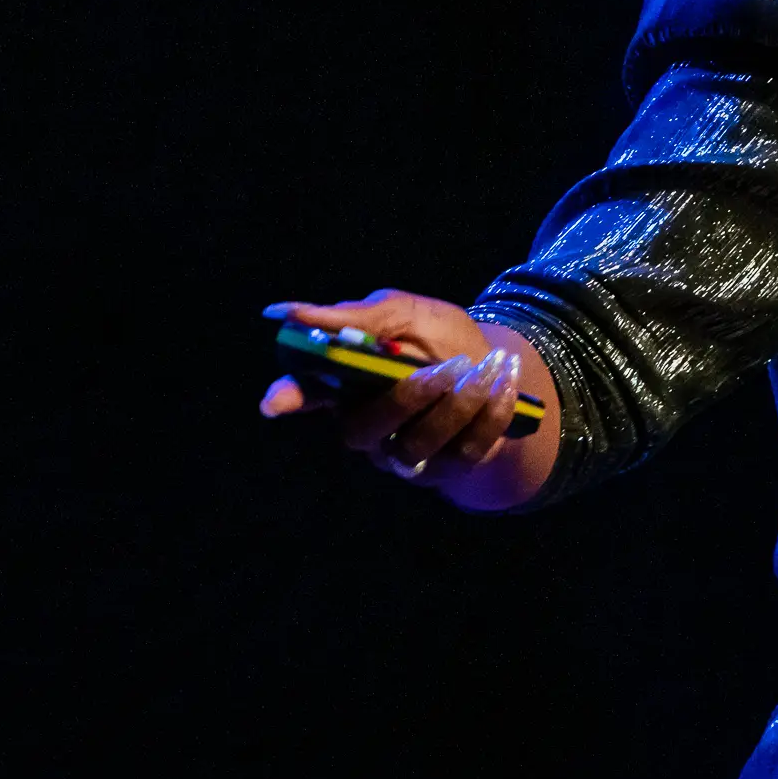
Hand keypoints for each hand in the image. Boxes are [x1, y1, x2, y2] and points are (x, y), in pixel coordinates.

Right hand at [258, 288, 525, 487]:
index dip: (289, 397)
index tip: (274, 401)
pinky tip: (503, 384)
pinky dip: (490, 415)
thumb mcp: (407, 314)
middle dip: (404, 398)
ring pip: (417, 444)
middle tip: (442, 369)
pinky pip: (466, 450)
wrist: (497, 367)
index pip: (306, 394)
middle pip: (362, 429)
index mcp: (347, 384)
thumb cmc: (438, 339)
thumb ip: (362, 318)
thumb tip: (290, 311)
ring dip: (457, 405)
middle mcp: (367, 427)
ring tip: (484, 368)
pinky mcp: (448, 467)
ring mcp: (405, 453)